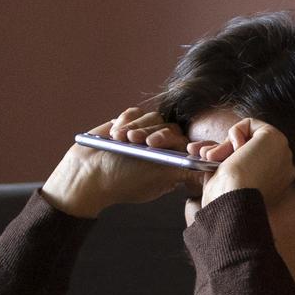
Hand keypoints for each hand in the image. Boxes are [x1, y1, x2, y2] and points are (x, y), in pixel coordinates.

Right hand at [42, 105, 197, 216]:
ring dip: (138, 128)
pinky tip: (115, 134)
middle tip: (142, 142)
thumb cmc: (122, 181)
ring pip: (153, 118)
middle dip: (157, 134)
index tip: (172, 146)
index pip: (186, 145)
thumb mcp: (157, 179)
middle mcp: (160, 147)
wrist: (87, 173)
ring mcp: (144, 133)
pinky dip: (126, 121)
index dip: (182, 142)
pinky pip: (135, 113)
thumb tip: (207, 166)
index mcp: (171, 163)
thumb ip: (183, 169)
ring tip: (123, 139)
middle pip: (171, 128)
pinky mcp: (128, 123)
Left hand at [191, 118, 294, 207]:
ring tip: (211, 157)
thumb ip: (223, 164)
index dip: (226, 157)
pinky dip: (235, 132)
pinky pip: (250, 124)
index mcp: (274, 184)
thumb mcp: (223, 180)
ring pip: (248, 137)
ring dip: (225, 144)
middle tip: (205, 156)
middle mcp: (282, 170)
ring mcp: (282, 154)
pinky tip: (234, 150)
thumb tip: (207, 151)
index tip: (206, 159)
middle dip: (222, 148)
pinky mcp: (276, 138)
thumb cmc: (226, 199)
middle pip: (249, 148)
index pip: (249, 161)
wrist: (235, 201)